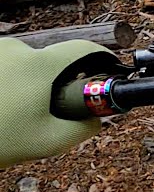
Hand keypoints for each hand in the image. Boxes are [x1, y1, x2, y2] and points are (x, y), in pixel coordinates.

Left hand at [0, 38, 113, 168]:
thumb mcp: (47, 142)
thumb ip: (83, 128)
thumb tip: (96, 117)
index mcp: (39, 65)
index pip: (84, 48)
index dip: (101, 60)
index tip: (105, 73)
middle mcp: (16, 49)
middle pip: (48, 61)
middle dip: (51, 83)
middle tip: (39, 113)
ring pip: (20, 65)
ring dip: (21, 85)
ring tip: (6, 115)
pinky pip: (1, 67)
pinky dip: (2, 84)